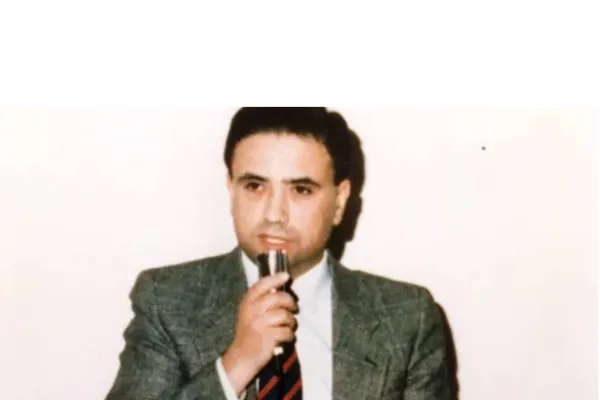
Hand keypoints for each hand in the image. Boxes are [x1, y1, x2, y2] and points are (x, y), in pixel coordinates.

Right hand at [221, 272, 296, 394]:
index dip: (275, 278)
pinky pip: (287, 331)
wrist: (242, 357)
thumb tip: (281, 287)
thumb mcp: (249, 313)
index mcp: (247, 303)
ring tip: (289, 326)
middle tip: (294, 308)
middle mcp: (252, 311)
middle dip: (290, 302)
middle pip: (278, 297)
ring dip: (291, 322)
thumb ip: (261, 301)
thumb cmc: (249, 333)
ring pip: (285, 315)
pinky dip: (290, 335)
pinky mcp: (268, 337)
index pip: (261, 284)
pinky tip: (285, 338)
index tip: (286, 275)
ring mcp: (260, 323)